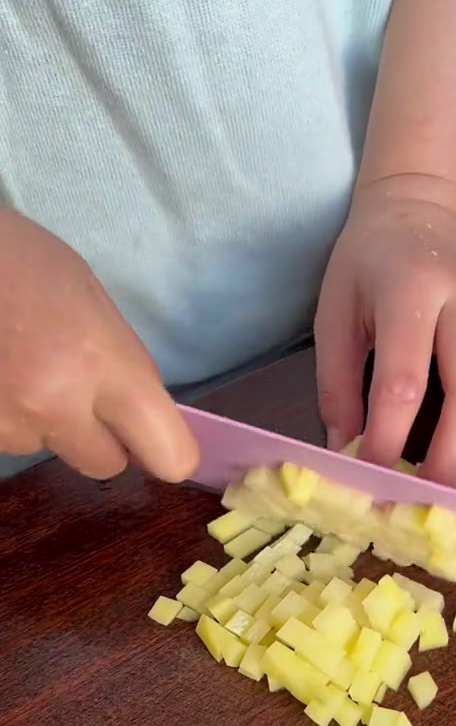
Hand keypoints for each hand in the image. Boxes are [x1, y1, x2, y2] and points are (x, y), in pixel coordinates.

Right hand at [0, 210, 198, 480]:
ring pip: (47, 449)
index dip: (169, 454)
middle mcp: (56, 404)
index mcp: (101, 362)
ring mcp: (9, 422)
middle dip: (99, 439)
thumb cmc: (20, 261)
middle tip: (80, 396)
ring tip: (20, 368)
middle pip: (105, 465)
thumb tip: (144, 418)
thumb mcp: (92, 300)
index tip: (162, 446)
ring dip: (42, 423)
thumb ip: (124, 364)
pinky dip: (7, 415)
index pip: (167, 452)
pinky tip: (0, 375)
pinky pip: (9, 439)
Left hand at [314, 178, 455, 492]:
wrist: (425, 210)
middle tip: (422, 503)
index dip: (389, 438)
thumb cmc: (369, 265)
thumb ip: (337, 387)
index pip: (406, 379)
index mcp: (413, 290)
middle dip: (449, 460)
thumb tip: (345, 458)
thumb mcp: (334, 314)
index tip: (370, 477)